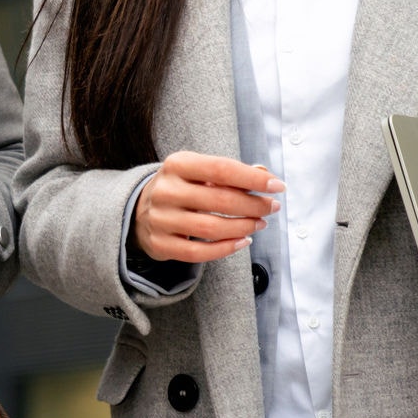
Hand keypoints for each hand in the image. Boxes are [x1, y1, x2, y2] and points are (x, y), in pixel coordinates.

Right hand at [132, 151, 282, 263]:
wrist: (139, 210)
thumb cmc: (181, 188)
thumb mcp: (200, 171)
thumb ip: (231, 172)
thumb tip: (264, 174)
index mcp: (177, 164)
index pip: (222, 169)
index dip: (253, 179)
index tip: (277, 186)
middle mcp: (166, 190)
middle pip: (220, 200)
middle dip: (254, 205)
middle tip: (272, 207)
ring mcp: (160, 219)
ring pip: (211, 228)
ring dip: (244, 227)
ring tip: (259, 224)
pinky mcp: (160, 243)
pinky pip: (198, 252)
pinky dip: (226, 249)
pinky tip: (243, 242)